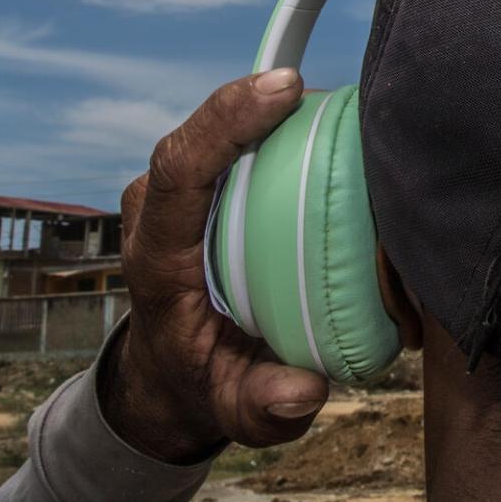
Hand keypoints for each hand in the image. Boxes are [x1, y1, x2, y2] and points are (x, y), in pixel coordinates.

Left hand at [101, 69, 330, 462]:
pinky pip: (237, 140)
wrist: (171, 374)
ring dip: (277, 110)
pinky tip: (332, 124)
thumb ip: (266, 407)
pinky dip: (282, 126)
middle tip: (336, 93)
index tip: (285, 91)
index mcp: (158, 258)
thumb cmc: (207, 384)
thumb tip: (304, 388)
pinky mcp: (199, 187)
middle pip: (202, 133)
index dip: (227, 120)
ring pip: (221, 128)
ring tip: (344, 105)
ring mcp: (174, 195)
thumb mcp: (235, 411)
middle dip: (261, 100)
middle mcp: (156, 213)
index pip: (179, 169)